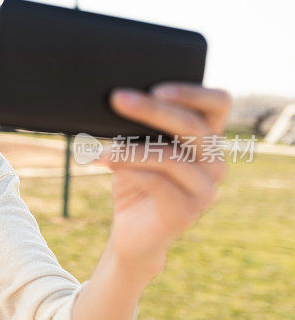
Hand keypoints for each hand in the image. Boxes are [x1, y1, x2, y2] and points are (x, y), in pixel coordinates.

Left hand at [95, 82, 232, 273]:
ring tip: (100, 148)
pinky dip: (128, 169)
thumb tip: (119, 96)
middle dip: (151, 110)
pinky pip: (157, 183)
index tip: (155, 87)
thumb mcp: (136, 146)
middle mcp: (215, 163)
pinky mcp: (186, 212)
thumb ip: (139, 124)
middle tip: (116, 99)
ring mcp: (206, 189)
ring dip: (130, 148)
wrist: (130, 232)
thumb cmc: (133, 180)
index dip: (192, 91)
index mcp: (207, 139)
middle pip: (192, 125)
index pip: (218, 103)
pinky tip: (105, 162)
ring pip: (170, 157)